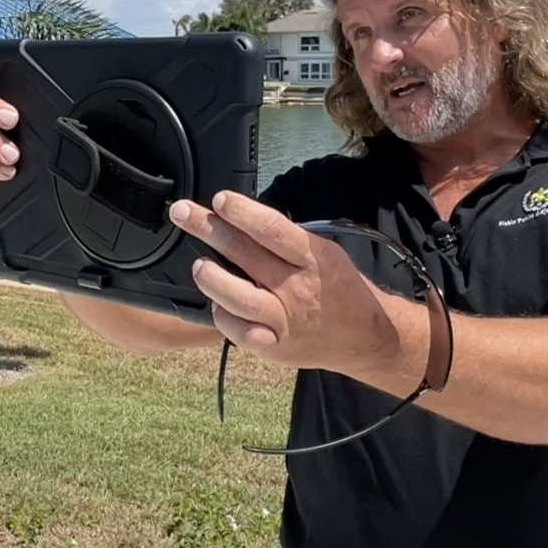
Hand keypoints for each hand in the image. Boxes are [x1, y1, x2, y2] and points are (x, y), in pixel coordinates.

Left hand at [168, 191, 400, 376]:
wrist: (365, 336)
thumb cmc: (339, 288)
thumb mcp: (326, 253)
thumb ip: (289, 241)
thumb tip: (244, 220)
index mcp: (313, 258)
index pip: (272, 230)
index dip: (242, 213)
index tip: (219, 200)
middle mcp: (298, 288)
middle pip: (246, 254)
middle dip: (209, 229)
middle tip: (182, 213)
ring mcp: (285, 320)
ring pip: (238, 297)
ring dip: (211, 277)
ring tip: (199, 265)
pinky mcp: (276, 347)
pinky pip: (239, 332)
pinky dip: (223, 315)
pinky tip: (217, 303)